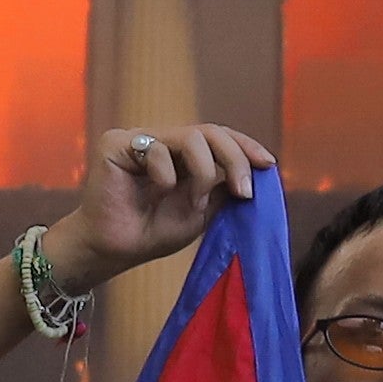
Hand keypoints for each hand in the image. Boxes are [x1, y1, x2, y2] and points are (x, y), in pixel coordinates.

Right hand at [39, 124, 273, 296]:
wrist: (114, 250)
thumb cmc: (151, 232)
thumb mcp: (200, 212)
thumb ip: (223, 189)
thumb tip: (256, 173)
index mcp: (182, 154)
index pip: (220, 137)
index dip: (246, 147)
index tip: (268, 166)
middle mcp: (162, 141)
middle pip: (211, 132)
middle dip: (236, 159)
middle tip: (245, 192)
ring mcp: (140, 139)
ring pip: (190, 137)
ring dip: (204, 172)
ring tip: (196, 201)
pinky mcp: (116, 143)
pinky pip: (155, 149)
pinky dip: (166, 175)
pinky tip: (158, 193)